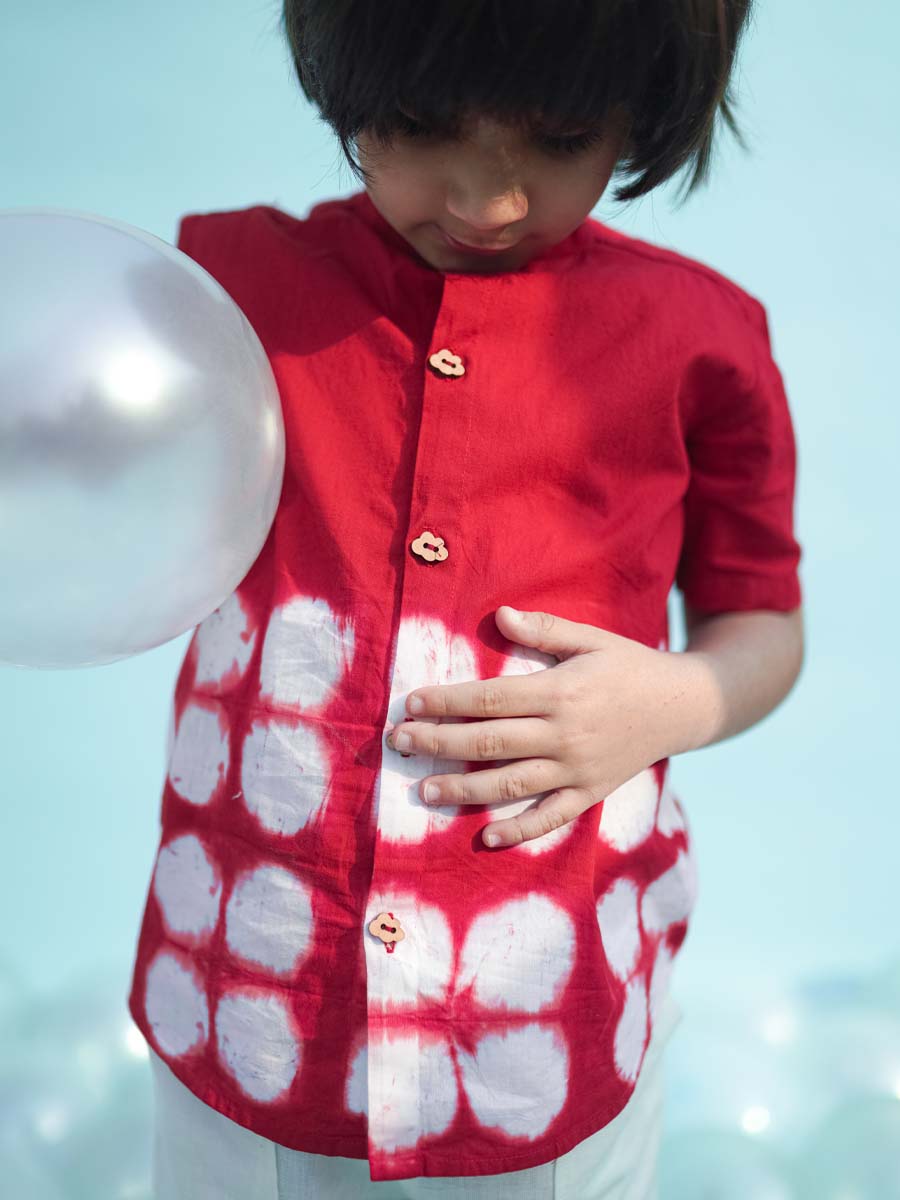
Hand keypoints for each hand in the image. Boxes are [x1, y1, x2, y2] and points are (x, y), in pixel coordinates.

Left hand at [384, 605, 698, 848]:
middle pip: (489, 742)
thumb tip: (498, 614)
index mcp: (559, 692)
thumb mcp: (591, 638)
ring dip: (463, 790)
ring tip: (424, 791)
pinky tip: (485, 838)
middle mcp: (564, 734)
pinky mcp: (590, 794)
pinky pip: (550, 817)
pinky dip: (518, 831)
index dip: (447, 702)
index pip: (489, 698)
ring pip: (509, 784)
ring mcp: (576, 770)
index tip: (411, 703)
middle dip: (439, 743)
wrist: (684, 705)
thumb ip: (544, 629)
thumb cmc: (629, 665)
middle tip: (399, 743)